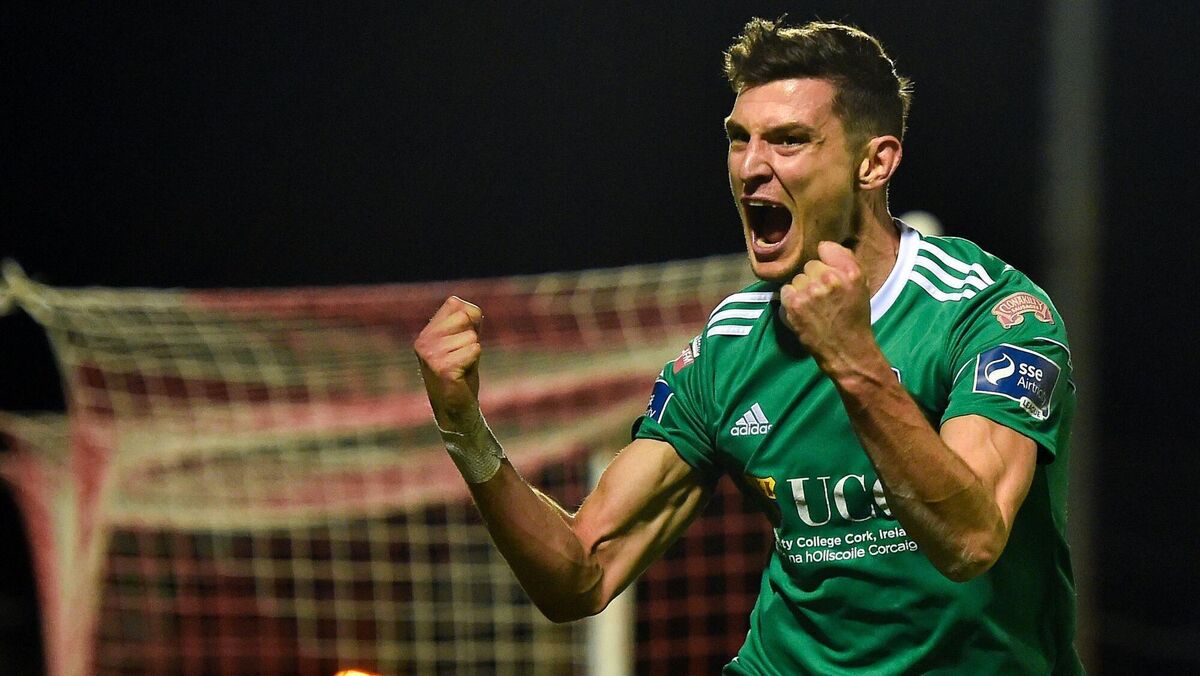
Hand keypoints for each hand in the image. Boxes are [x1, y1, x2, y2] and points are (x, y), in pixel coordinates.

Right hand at [413, 296, 483, 429]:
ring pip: (472, 337)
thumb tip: (472, 311)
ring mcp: (431, 355)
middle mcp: (424, 341)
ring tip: (462, 367)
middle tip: (463, 357)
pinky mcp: (443, 368)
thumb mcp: (464, 342)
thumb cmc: (462, 372)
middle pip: (465, 318)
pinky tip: (462, 374)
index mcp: (427, 333)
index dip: (469, 319)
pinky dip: (474, 361)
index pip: (454, 304)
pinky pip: (474, 349)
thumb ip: (469, 322)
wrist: (455, 408)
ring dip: (473, 353)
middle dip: (472, 337)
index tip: (462, 341)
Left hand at [779, 241, 873, 371]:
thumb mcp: (861, 286)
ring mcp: (810, 291)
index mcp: (850, 273)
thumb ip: (846, 262)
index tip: (828, 273)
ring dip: (802, 289)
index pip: (826, 248)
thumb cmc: (854, 318)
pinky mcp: (794, 304)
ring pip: (797, 279)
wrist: (846, 349)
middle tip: (822, 296)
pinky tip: (802, 311)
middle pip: (810, 265)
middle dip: (814, 278)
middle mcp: (830, 279)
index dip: (826, 261)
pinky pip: (786, 290)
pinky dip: (791, 299)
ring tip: (814, 306)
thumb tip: (823, 246)